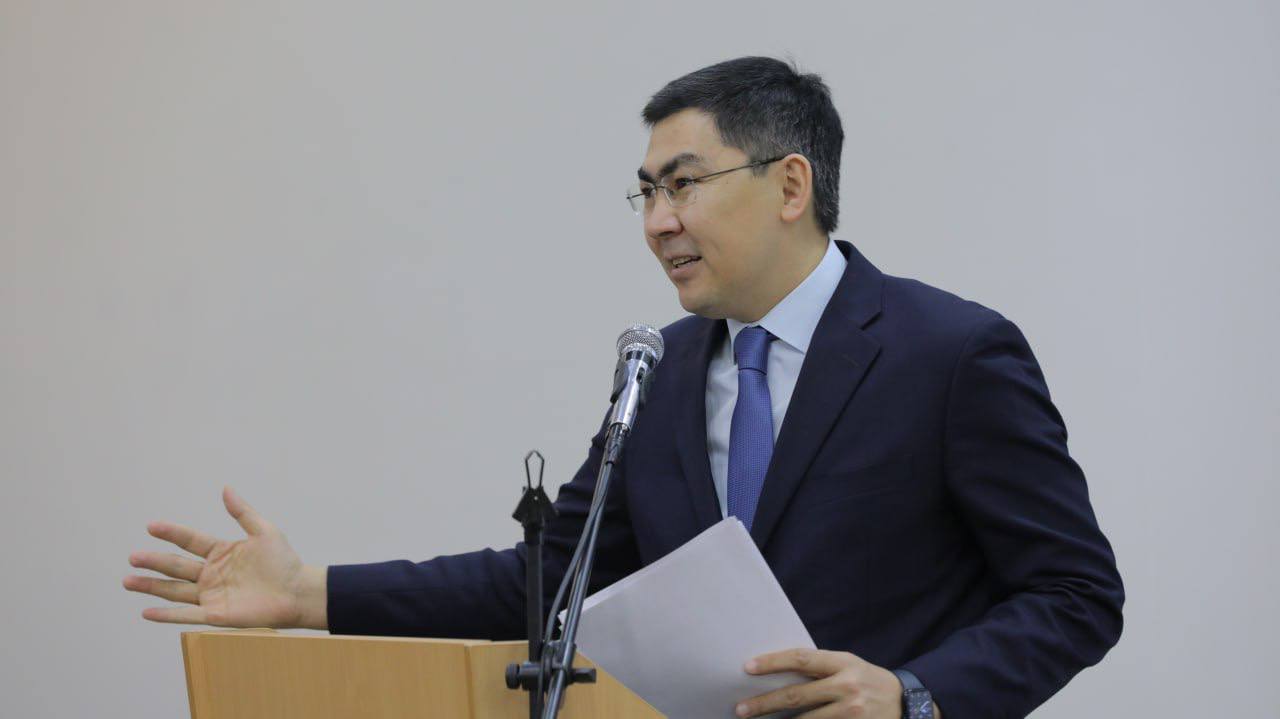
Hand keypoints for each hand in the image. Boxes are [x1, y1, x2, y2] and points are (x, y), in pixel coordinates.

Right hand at [122, 487, 326, 629]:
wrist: (299, 592)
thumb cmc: (284, 562)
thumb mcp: (264, 531)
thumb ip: (243, 512)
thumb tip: (226, 489)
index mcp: (221, 552)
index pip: (190, 541)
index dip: (172, 533)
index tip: (151, 526)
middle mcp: (211, 574)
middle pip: (176, 566)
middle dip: (154, 561)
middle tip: (132, 556)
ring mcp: (211, 595)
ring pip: (175, 590)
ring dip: (151, 587)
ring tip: (128, 581)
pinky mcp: (216, 615)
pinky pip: (187, 615)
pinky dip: (167, 615)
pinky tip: (146, 612)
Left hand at [735, 648, 908, 718]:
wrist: (907, 703)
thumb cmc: (868, 680)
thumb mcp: (848, 665)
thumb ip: (819, 668)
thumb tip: (779, 671)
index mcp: (843, 663)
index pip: (801, 659)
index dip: (773, 662)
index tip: (748, 667)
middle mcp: (847, 687)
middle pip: (797, 696)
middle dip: (764, 704)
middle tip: (741, 709)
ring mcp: (852, 712)